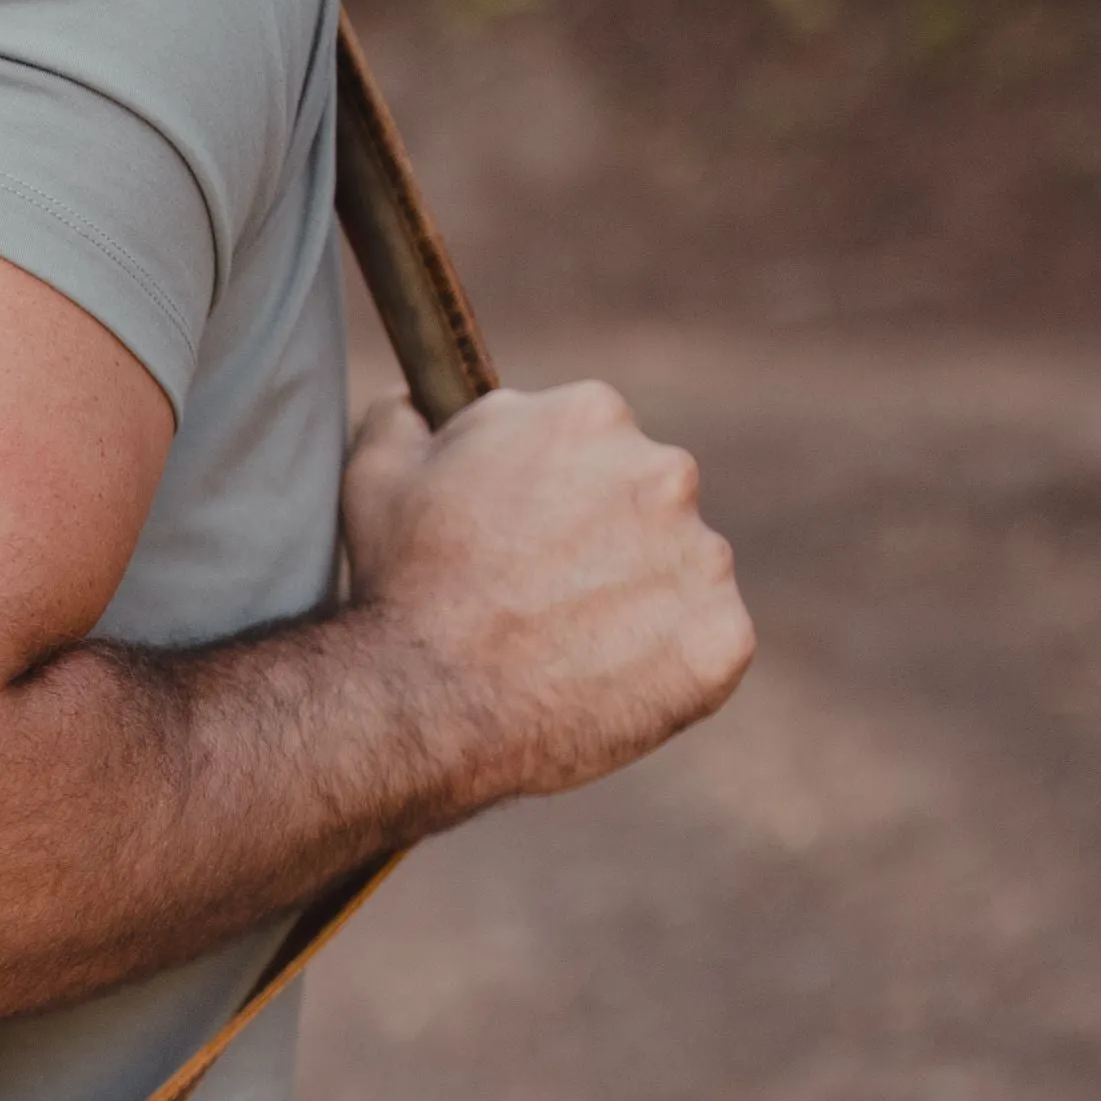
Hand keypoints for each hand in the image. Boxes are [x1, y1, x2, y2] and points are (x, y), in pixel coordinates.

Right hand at [339, 379, 751, 817]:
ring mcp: (702, 558)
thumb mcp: (378, 471)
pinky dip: (667, 669)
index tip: (519, 540)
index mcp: (590, 415)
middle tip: (539, 600)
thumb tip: (418, 398)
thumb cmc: (398, 584)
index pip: (593, 446)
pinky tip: (602, 686)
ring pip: (682, 576)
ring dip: (639, 605)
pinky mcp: (722, 640)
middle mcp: (664, 472)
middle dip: (605, 544)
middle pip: (647, 505)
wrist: (425, 701)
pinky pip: (707, 649)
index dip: (552, 496)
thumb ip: (409, 415)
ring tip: (566, 651)